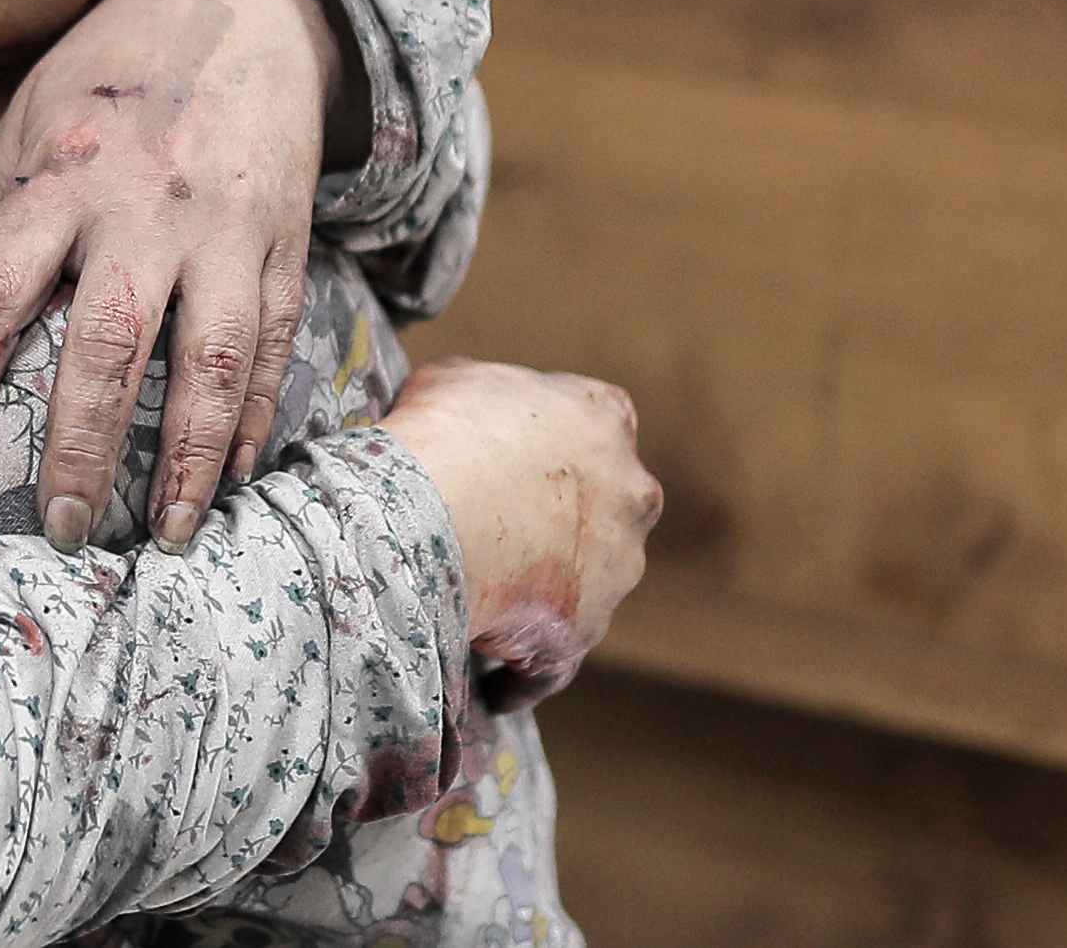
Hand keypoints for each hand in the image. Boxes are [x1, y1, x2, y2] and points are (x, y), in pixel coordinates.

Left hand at [0, 0, 354, 555]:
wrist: (245, 0)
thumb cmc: (114, 69)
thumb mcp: (30, 123)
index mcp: (61, 176)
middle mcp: (143, 206)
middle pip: (107, 343)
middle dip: (80, 447)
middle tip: (56, 529)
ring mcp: (225, 226)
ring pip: (211, 358)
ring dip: (189, 458)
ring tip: (164, 536)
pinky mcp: (286, 239)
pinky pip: (275, 342)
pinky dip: (255, 414)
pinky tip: (236, 473)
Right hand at [382, 355, 659, 709]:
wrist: (438, 504)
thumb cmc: (443, 430)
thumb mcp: (457, 378)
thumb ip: (489, 397)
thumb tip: (470, 415)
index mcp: (602, 417)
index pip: (597, 427)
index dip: (554, 449)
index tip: (518, 463)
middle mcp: (628, 491)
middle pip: (601, 511)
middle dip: (560, 524)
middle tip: (496, 536)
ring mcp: (614, 566)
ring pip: (585, 587)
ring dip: (543, 597)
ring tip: (478, 612)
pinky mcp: (582, 629)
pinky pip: (554, 661)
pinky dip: (523, 676)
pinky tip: (492, 687)